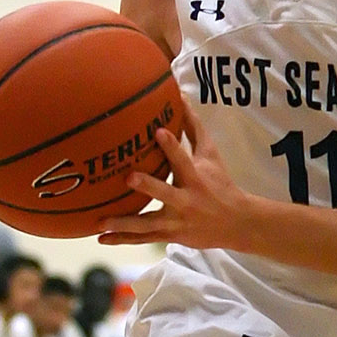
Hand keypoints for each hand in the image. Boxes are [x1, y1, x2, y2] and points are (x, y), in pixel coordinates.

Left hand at [99, 102, 250, 248]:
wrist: (236, 223)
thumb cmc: (220, 183)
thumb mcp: (211, 155)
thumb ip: (193, 127)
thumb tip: (180, 96)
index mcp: (196, 178)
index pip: (183, 160)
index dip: (172, 146)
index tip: (159, 130)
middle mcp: (186, 201)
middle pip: (165, 193)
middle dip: (148, 186)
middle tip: (128, 177)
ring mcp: (176, 221)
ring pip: (148, 224)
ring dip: (124, 224)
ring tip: (100, 222)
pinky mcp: (170, 235)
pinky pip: (143, 238)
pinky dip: (123, 239)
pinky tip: (101, 238)